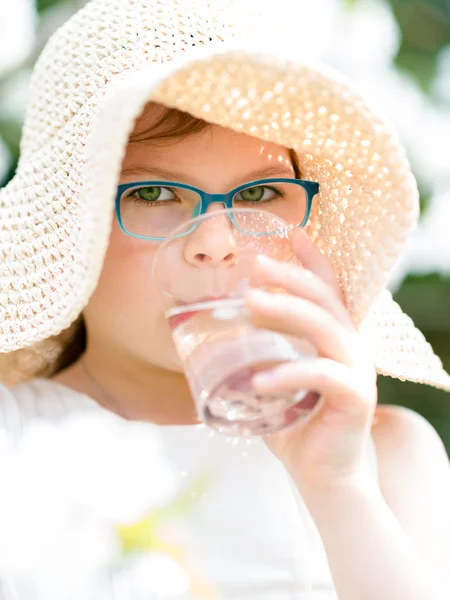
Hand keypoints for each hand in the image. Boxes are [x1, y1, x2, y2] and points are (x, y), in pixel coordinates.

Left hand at [245, 228, 377, 496]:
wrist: (322, 472)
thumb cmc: (293, 422)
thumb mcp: (271, 379)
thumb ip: (253, 357)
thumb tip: (203, 338)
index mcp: (331, 335)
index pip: (326, 287)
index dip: (310, 259)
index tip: (291, 230)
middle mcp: (349, 344)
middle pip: (322, 298)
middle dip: (289, 276)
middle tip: (255, 266)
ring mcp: (356, 369)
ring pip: (325, 327)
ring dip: (287, 311)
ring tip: (251, 302)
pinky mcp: (355, 397)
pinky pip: (322, 376)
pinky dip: (289, 374)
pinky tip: (258, 379)